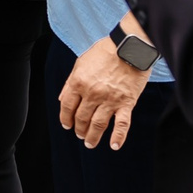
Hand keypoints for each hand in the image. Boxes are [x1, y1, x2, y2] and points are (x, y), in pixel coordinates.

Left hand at [60, 30, 149, 149]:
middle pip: (81, 118)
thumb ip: (70, 82)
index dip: (65, 118)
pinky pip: (122, 124)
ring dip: (92, 136)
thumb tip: (63, 99)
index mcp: (78, 83)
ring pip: (98, 124)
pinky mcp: (127, 103)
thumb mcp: (80, 63)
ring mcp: (110, 100)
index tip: (67, 125)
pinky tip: (114, 145)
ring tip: (90, 143)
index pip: (67, 107)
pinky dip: (118, 137)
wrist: (130, 47)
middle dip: (79, 129)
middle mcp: (92, 94)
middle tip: (80, 135)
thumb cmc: (105, 52)